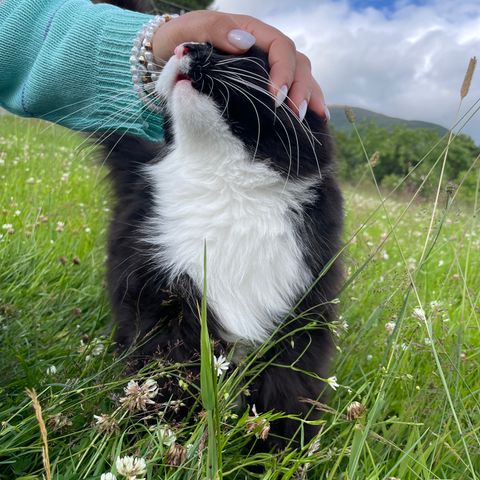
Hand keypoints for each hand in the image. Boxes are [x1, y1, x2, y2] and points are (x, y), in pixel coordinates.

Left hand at [152, 11, 327, 121]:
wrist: (166, 56)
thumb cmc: (178, 42)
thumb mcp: (190, 30)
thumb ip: (214, 31)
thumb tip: (244, 43)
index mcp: (251, 32)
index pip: (280, 47)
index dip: (283, 71)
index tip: (275, 96)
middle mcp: (264, 49)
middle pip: (297, 63)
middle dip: (301, 88)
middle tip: (294, 113)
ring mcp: (265, 68)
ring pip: (300, 76)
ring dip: (308, 96)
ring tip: (312, 118)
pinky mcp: (263, 85)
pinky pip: (291, 90)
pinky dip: (305, 101)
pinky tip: (315, 117)